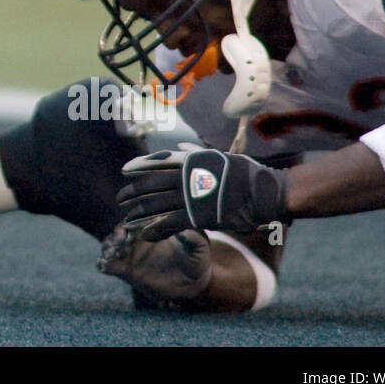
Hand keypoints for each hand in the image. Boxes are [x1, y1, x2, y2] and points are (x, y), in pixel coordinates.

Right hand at [97, 222, 212, 301]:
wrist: (191, 282)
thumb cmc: (196, 257)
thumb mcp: (199, 247)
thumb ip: (193, 238)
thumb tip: (185, 232)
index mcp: (153, 225)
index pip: (138, 218)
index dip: (132, 222)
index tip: (132, 228)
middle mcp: (138, 236)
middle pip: (120, 229)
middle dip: (117, 234)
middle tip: (120, 241)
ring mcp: (130, 252)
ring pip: (111, 244)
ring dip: (108, 246)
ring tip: (111, 253)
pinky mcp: (125, 269)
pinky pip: (109, 263)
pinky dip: (104, 263)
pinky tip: (104, 266)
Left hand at [117, 146, 289, 241]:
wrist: (264, 191)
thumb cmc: (244, 173)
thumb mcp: (219, 157)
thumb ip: (197, 155)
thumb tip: (182, 148)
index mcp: (191, 161)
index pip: (157, 162)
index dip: (138, 166)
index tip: (124, 170)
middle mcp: (187, 176)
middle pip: (151, 183)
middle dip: (133, 192)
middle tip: (120, 199)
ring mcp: (192, 196)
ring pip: (157, 204)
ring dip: (139, 212)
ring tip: (126, 218)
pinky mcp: (199, 215)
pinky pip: (171, 223)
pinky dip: (156, 229)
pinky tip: (145, 235)